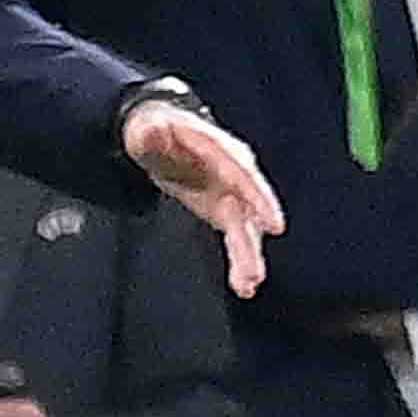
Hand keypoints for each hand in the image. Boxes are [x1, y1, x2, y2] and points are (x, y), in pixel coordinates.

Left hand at [124, 96, 281, 297]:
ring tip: (247, 284)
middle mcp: (235, 172)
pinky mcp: (227, 211)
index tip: (273, 223)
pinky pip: (238, 238)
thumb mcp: (145, 130)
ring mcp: (233, 193)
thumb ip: (151, 133)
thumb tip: (154, 131)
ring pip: (246, 229)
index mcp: (219, 149)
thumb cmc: (156, 132)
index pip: (243, 174)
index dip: (259, 199)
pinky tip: (244, 286)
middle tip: (255, 271)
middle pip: (250, 208)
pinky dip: (240, 261)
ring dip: (247, 257)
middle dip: (251, 240)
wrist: (160, 139)